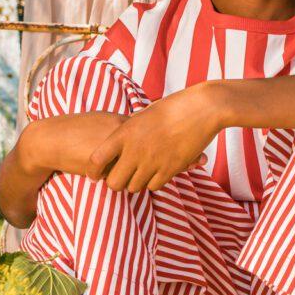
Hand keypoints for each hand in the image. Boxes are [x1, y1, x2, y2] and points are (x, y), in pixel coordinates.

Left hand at [94, 86, 219, 191]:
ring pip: (134, 187)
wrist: (202, 108)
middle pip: (114, 182)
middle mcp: (135, 150)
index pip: (97, 160)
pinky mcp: (170, 169)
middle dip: (116, 183)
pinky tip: (157, 172)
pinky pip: (154, 186)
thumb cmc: (173, 106)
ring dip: (136, 183)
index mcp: (124, 132)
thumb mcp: (144, 114)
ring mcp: (153, 161)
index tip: (95, 174)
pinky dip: (153, 182)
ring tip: (141, 173)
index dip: (93, 171)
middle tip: (121, 177)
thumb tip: (121, 136)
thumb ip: (130, 128)